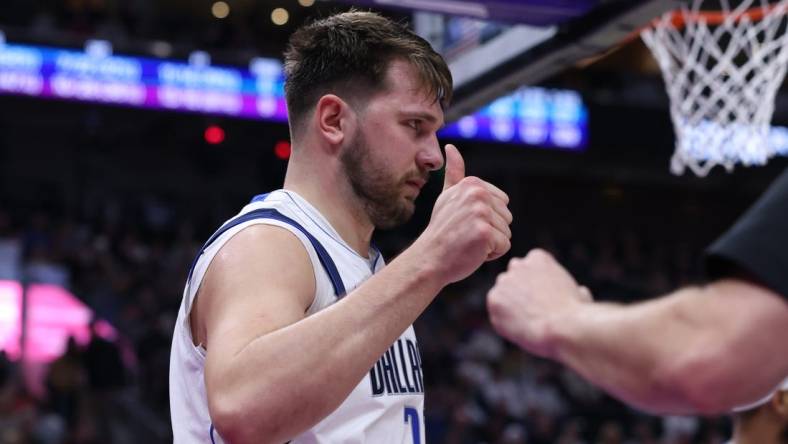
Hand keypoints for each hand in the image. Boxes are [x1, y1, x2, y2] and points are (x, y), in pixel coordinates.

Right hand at [414, 144, 511, 284]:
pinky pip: (504, 246)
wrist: (429, 258)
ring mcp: (481, 213)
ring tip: (468, 243)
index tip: (465, 222)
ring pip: (506, 233)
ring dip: (491, 244)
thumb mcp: (447, 197)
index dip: (487, 218)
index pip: (502, 203)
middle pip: (507, 218)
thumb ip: (454, 173)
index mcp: (472, 184)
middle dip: (491, 231)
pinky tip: (472, 252)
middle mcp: (477, 194)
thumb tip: (451, 147)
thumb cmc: (441, 231)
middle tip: (466, 235)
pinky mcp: (484, 233)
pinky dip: (491, 254)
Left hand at [487, 249, 591, 356]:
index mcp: (538, 258)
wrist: (562, 327)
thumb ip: (573, 289)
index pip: (529, 267)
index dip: (536, 285)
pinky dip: (504, 322)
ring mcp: (503, 282)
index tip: (544, 298)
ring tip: (527, 321)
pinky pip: (496, 312)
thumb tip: (581, 292)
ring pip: (502, 294)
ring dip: (509, 305)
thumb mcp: (579, 294)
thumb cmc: (575, 313)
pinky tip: (520, 328)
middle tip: (531, 310)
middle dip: (518, 291)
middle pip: (512, 276)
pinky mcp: (494, 300)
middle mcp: (518, 265)